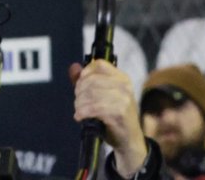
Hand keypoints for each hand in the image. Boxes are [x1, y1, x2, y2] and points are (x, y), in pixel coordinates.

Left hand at [70, 60, 147, 176]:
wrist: (130, 140)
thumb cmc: (114, 116)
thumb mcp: (103, 95)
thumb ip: (86, 80)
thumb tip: (73, 67)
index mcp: (122, 78)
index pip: (100, 65)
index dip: (86, 72)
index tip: (79, 84)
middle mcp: (125, 86)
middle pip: (92, 80)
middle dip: (79, 90)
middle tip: (77, 100)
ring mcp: (124, 99)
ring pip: (91, 94)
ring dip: (79, 103)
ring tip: (78, 109)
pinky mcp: (120, 113)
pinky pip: (95, 108)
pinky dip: (83, 112)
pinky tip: (79, 116)